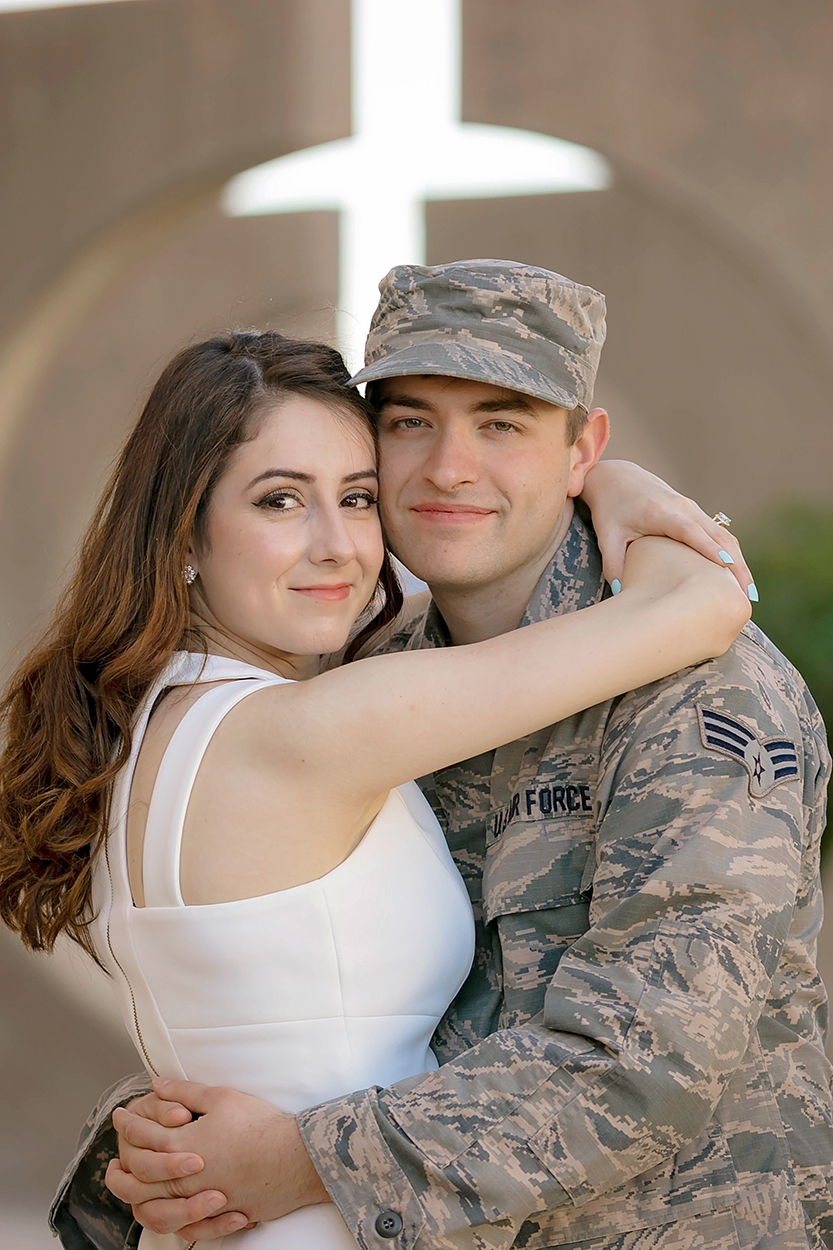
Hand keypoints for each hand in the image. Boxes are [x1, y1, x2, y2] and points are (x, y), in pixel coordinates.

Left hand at [105, 1078, 328, 1240]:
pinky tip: (165, 1211)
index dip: (128, 1124)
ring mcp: (200, 1201)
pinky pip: (184, 1226)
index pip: (142, 1136)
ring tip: (131, 1193)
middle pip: (138, 1180)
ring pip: (154, 1210)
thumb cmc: (259, 1125)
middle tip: (111, 1162)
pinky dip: (168, 1220)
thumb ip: (184, 1091)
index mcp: (182, 1146)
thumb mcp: (221, 1097)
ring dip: (135, 1201)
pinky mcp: (219, 1216)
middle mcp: (185, 1178)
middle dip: (119, 1171)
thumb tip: (156, 1085)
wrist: (294, 1158)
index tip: (120, 1116)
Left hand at [581, 460, 755, 599]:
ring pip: (725, 535)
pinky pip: (720, 535)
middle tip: (746, 597)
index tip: (725, 564)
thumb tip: (621, 593)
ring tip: (748, 595)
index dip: (707, 546)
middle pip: (717, 535)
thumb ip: (613, 564)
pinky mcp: (696, 514)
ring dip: (739, 563)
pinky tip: (738, 579)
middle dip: (735, 565)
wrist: (617, 478)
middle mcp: (682, 507)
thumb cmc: (611, 509)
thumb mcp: (606, 536)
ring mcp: (693, 509)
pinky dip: (731, 555)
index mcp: (660, 511)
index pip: (689, 530)